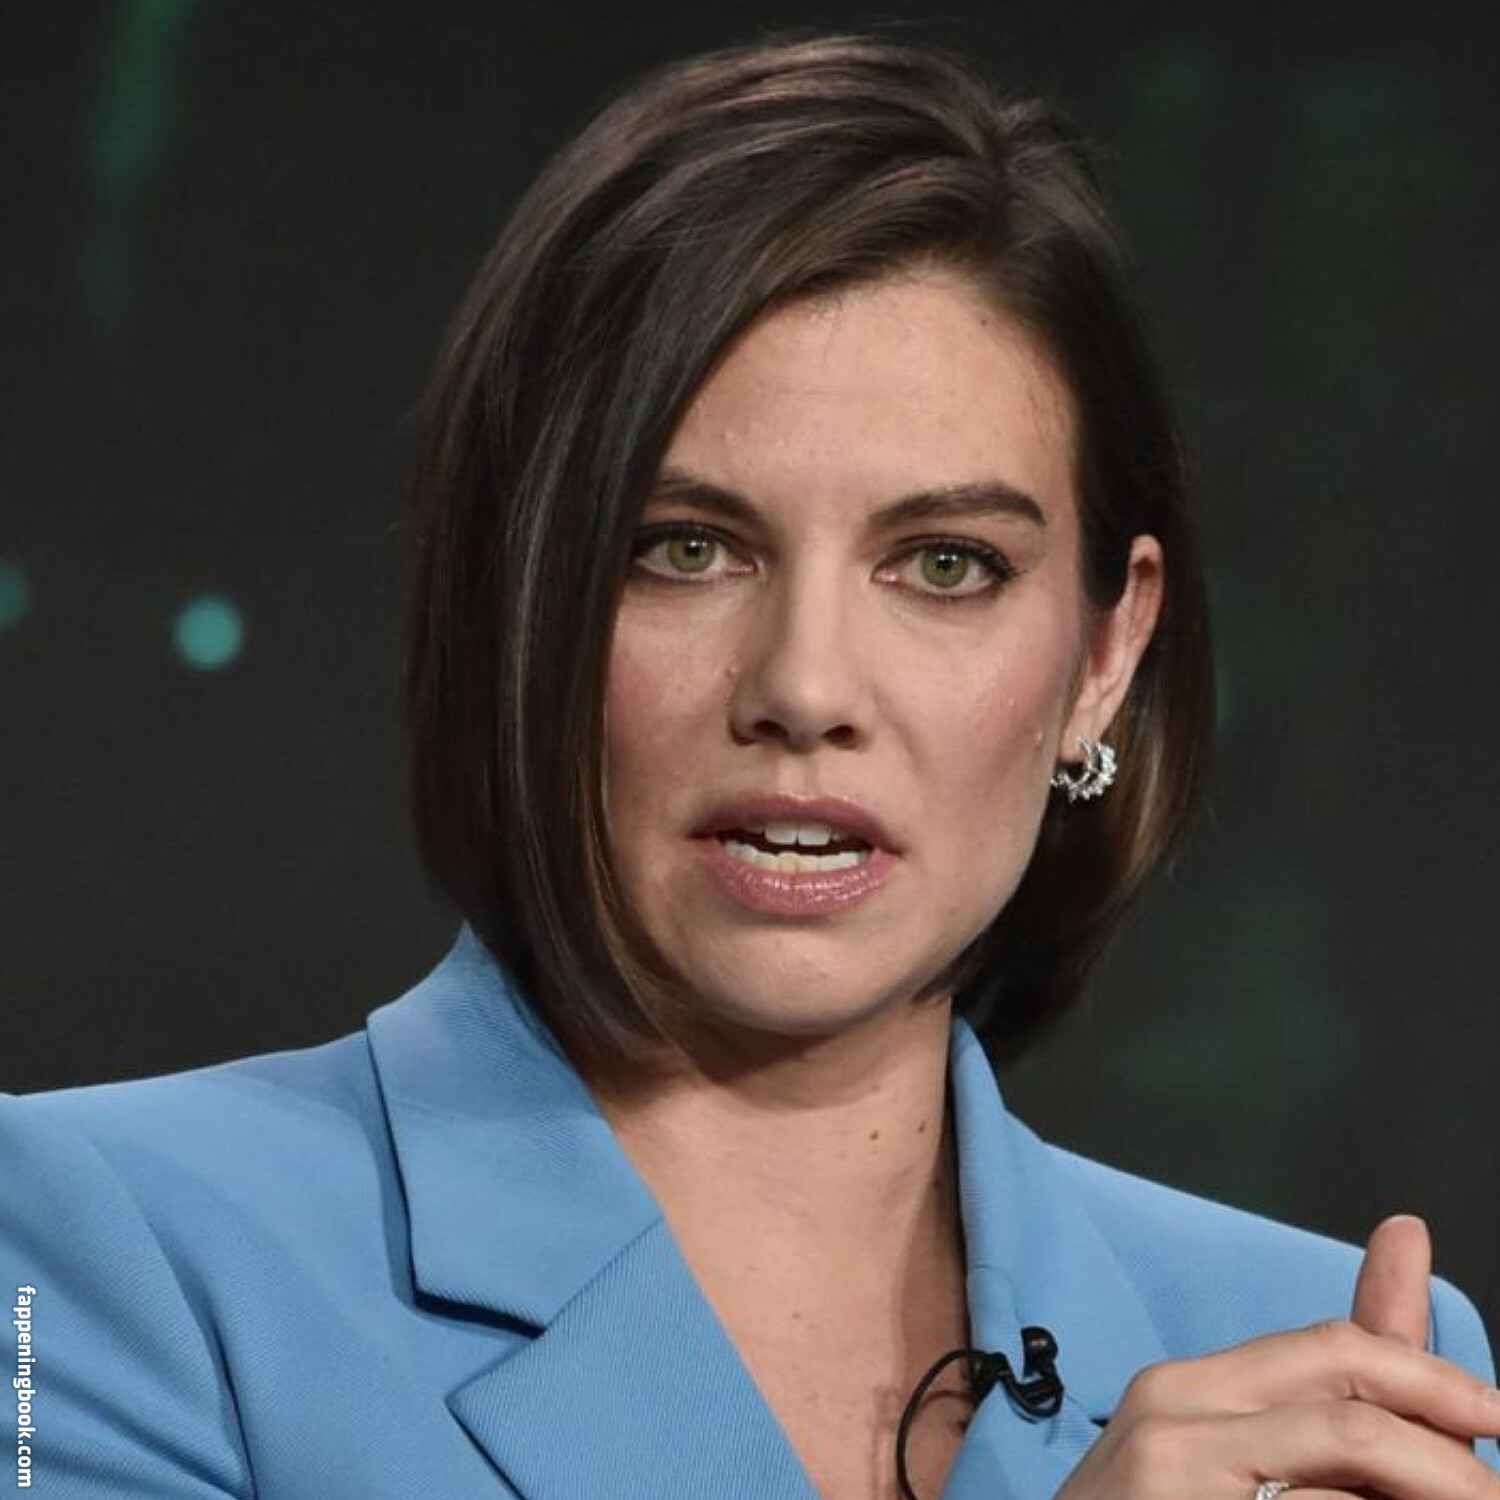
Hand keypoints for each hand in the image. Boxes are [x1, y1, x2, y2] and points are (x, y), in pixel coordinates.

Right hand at [1053, 1216, 1499, 1499]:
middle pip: (1350, 1412)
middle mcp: (1172, 1419)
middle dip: (1450, 1464)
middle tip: (1495, 1495)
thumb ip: (1330, 1372)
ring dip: (1429, 1496)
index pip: (1333, 1350)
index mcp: (1183, 1388)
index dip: (1431, 1383)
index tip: (1494, 1419)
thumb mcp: (1222, 1451)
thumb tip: (1408, 1227)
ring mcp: (1173, 1480)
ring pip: (1347, 1480)